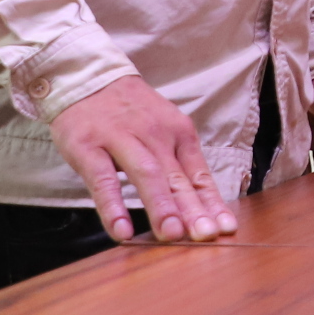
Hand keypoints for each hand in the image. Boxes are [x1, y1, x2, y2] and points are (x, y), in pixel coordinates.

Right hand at [49, 75, 237, 243]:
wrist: (87, 77)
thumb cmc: (130, 112)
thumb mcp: (164, 130)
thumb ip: (179, 165)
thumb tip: (201, 206)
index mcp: (179, 133)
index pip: (199, 175)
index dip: (213, 203)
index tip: (226, 229)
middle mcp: (155, 136)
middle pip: (177, 178)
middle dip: (193, 209)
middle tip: (205, 237)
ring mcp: (121, 140)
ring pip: (146, 175)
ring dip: (161, 206)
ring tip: (171, 235)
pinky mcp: (89, 147)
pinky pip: (103, 180)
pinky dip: (113, 206)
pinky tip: (122, 230)